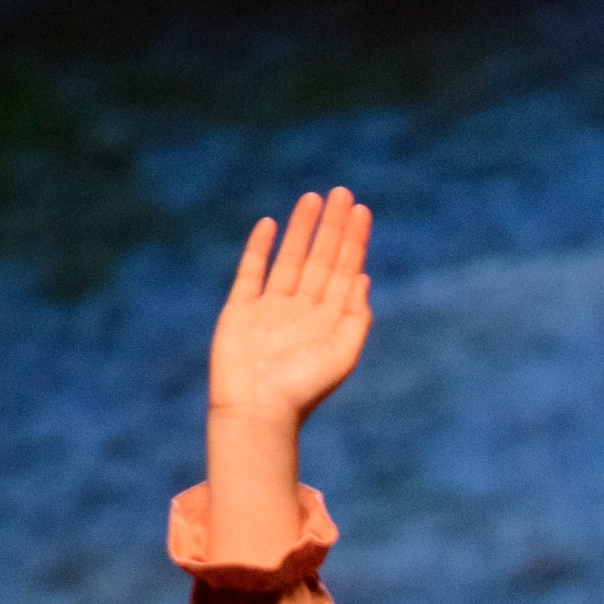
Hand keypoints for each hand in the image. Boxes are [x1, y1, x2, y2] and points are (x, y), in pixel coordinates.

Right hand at [209, 188, 373, 431]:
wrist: (257, 411)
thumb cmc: (302, 390)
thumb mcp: (342, 355)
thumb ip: (356, 317)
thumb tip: (362, 278)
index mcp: (328, 320)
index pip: (344, 270)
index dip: (353, 240)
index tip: (361, 210)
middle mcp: (302, 310)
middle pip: (320, 258)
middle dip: (331, 226)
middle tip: (341, 192)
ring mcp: (270, 309)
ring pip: (289, 258)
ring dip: (300, 228)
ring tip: (312, 198)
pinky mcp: (241, 311)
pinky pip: (251, 272)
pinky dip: (259, 248)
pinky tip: (269, 225)